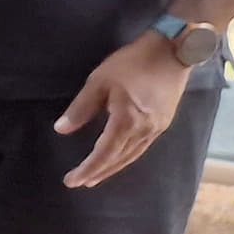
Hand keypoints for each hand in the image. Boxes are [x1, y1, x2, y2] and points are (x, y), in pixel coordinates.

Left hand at [57, 33, 195, 188]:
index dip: (88, 169)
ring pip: (132, 155)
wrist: (172, 51)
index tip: (71, 181)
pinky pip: (142, 146)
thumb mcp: (99, 81)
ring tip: (97, 176)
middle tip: (81, 182)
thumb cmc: (132, 63)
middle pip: (119, 159)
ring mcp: (157, 127)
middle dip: (99, 172)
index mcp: (127, 121)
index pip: (104, 154)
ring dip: (114, 167)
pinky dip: (128, 156)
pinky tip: (120, 156)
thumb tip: (61, 129)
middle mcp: (144, 130)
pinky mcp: (164, 122)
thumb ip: (81, 108)